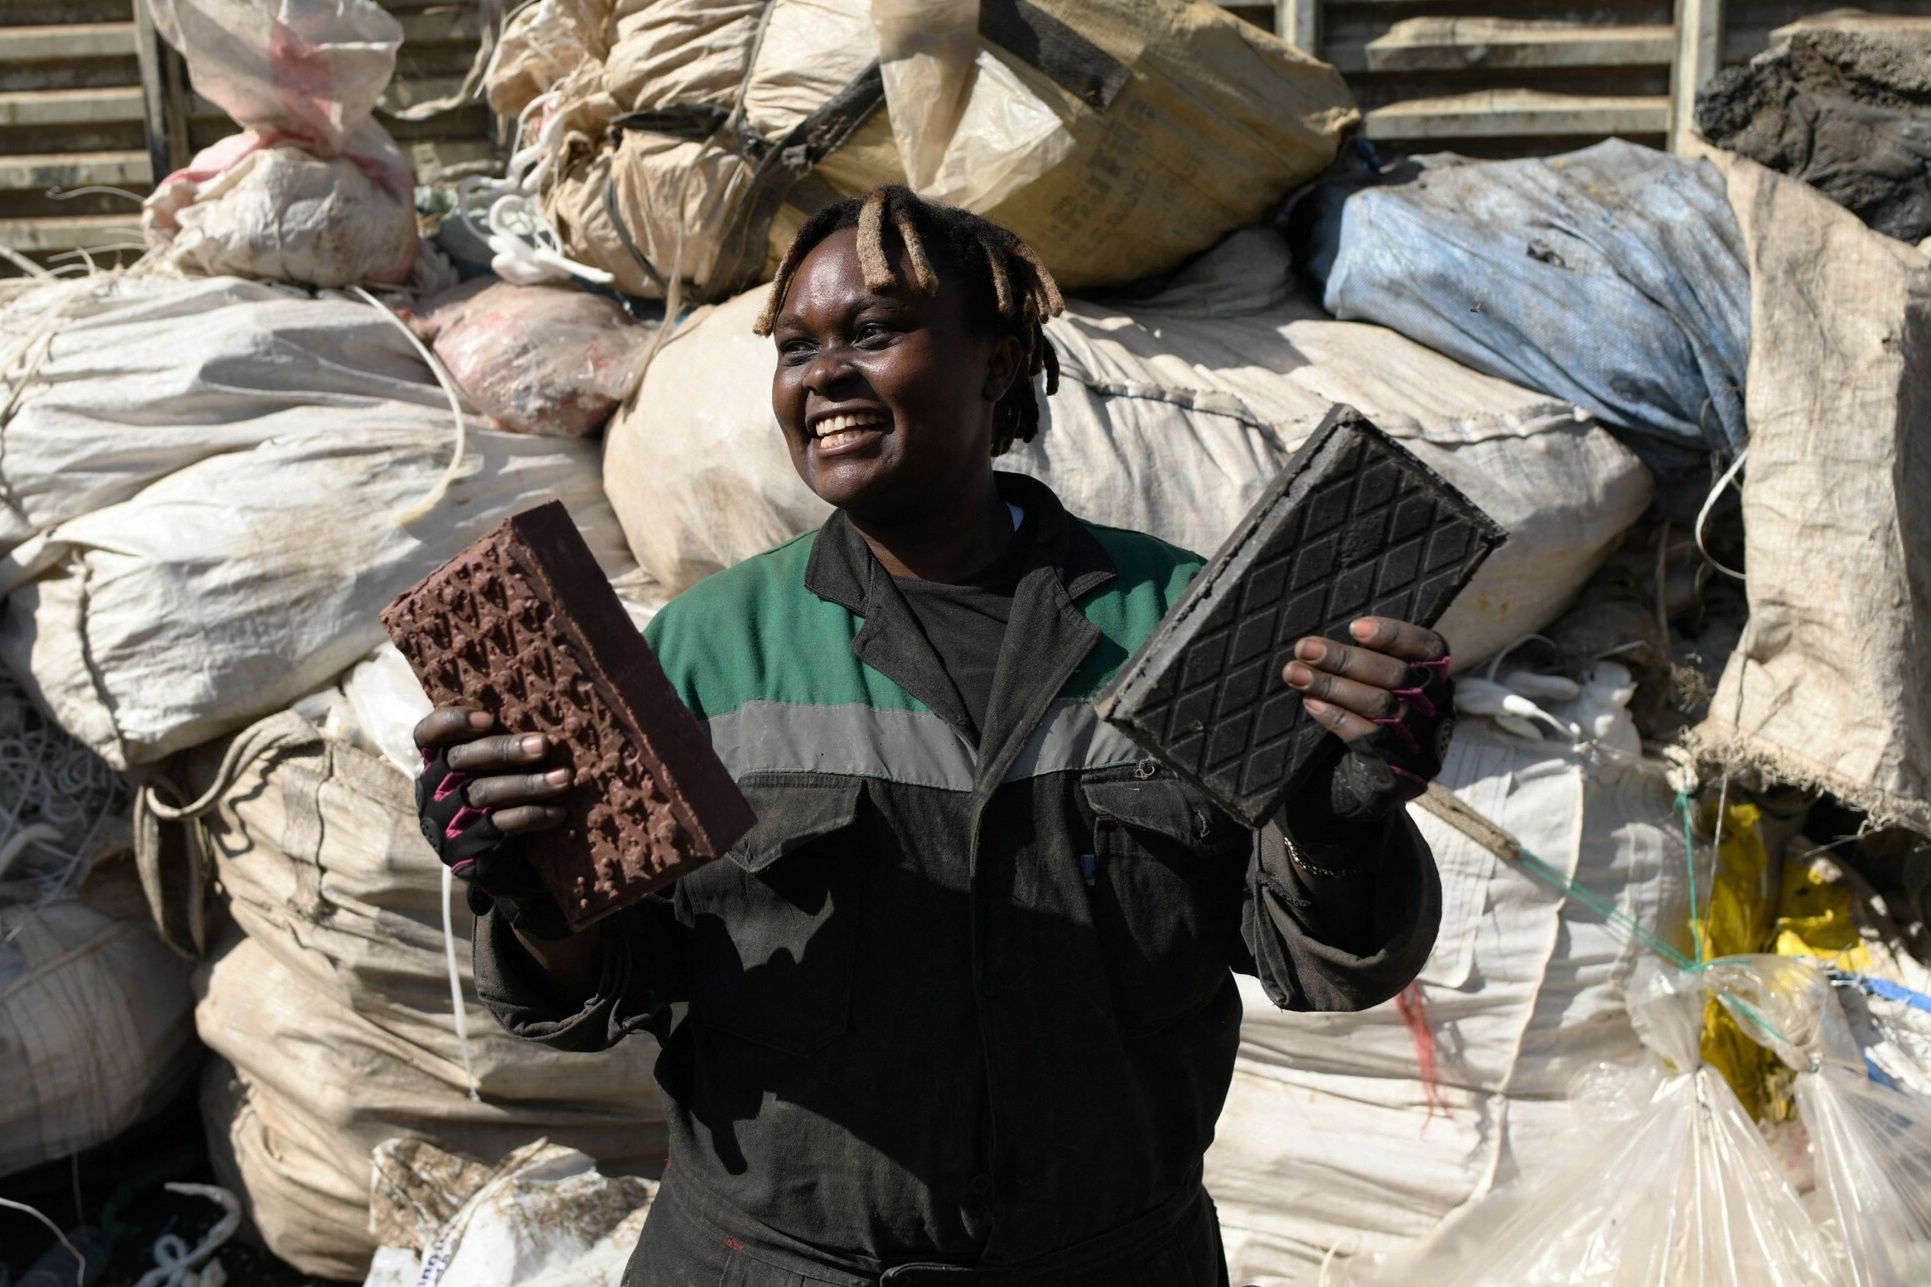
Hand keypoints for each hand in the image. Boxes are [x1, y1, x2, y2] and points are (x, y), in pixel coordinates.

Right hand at [413, 706, 574, 938]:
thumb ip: (503, 743)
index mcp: (436, 762)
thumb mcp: (498, 770)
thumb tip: (543, 705)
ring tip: (564, 778)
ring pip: (484, 794)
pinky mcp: (464, 852)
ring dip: (528, 784)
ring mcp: (446, 822)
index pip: (428, 734)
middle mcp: (433, 790)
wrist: (509, 867)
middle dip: (505, 750)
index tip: (488, 718)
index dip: (452, 723)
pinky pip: (498, 827)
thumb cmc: (507, 800)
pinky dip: (531, 816)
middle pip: (462, 760)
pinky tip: (557, 812)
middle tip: (545, 744)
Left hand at [1280, 616, 1452, 833]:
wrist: (1360, 799)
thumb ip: (1367, 666)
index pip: (1430, 648)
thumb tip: (1323, 637)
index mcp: (1437, 683)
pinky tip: (1311, 703)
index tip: (1355, 627)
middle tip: (1304, 647)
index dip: (1395, 634)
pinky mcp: (1402, 774)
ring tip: (1294, 673)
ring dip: (1332, 684)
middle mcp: (1437, 712)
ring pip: (1380, 704)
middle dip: (1345, 658)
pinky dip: (1336, 717)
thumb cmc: (1364, 728)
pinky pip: (1367, 737)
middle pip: (1396, 675)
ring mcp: (1422, 745)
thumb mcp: (1376, 693)